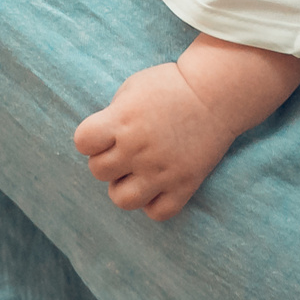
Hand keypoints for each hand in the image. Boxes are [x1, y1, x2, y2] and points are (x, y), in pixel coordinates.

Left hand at [72, 62, 233, 220]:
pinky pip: (158, 213)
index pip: (83, 142)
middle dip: (108, 160)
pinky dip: (154, 203)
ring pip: (122, 200)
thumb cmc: (171, 86)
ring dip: (124, 187)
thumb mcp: (132, 89)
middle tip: (126, 149)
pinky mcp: (185, 184)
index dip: (91, 139)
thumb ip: (112, 117)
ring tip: (138, 173)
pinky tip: (159, 185)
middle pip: (98, 171)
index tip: (107, 132)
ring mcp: (162, 170)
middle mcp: (138, 148)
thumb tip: (101, 143)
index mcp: (122, 120)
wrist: (217, 92)